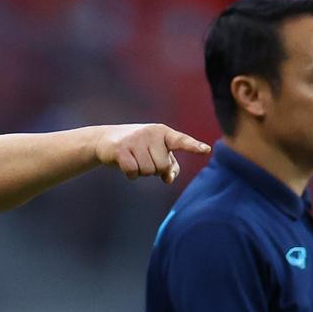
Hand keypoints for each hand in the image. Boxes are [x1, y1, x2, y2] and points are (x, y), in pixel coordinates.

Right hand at [95, 124, 210, 182]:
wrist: (106, 139)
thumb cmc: (137, 147)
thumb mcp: (156, 152)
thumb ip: (169, 166)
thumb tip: (168, 179)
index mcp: (163, 132)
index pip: (180, 141)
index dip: (193, 146)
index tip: (206, 150)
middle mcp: (151, 133)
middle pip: (162, 166)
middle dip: (154, 169)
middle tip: (144, 159)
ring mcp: (135, 140)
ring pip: (148, 171)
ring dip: (141, 172)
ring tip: (134, 160)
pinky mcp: (121, 149)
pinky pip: (133, 172)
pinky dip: (131, 174)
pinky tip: (125, 164)